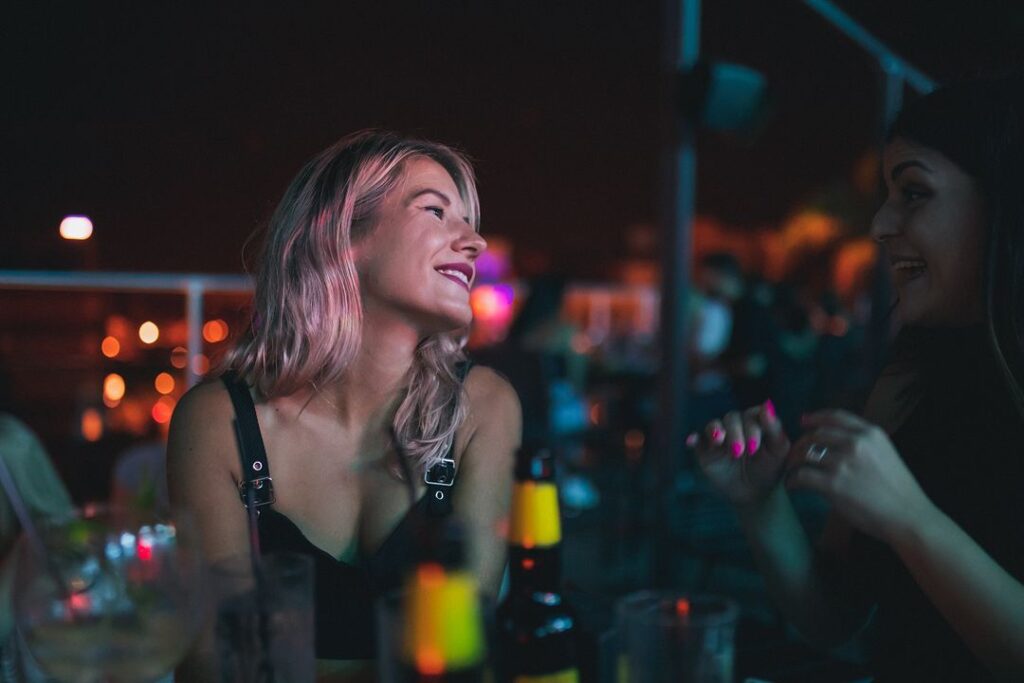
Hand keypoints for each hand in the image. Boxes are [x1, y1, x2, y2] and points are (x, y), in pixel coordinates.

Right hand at [689, 400, 788, 507]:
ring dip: (715, 430)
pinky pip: (697, 440)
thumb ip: (775, 429)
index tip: (756, 445)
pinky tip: (692, 441)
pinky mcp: (705, 450)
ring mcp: (719, 438)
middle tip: (739, 451)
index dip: (753, 426)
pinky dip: (693, 438)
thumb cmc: (769, 469)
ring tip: (718, 441)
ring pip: (713, 425)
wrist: (753, 494)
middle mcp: (736, 427)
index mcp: (755, 423)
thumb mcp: (779, 452)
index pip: (752, 414)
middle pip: (732, 418)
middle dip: (735, 433)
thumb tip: (766, 407)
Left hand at [787, 410, 936, 544]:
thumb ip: (864, 446)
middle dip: (800, 443)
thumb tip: (837, 443)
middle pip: (816, 434)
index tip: (803, 422)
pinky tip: (792, 485)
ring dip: (793, 462)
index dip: (815, 417)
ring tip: (790, 470)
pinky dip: (793, 481)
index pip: (836, 417)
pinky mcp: (834, 484)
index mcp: (871, 433)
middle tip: (793, 454)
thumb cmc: (900, 492)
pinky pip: (802, 476)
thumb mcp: (886, 455)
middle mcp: (856, 443)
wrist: (909, 517)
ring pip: (805, 454)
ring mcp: (844, 462)